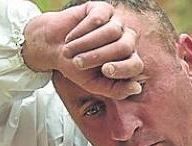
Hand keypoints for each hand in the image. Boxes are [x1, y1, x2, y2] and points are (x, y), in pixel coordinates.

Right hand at [23, 2, 143, 98]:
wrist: (54, 47)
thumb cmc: (76, 67)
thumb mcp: (94, 84)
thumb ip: (115, 90)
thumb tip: (137, 88)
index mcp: (127, 60)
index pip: (136, 65)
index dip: (122, 69)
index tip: (104, 70)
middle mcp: (126, 39)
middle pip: (123, 47)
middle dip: (98, 56)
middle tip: (77, 63)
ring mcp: (116, 22)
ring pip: (111, 31)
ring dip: (86, 44)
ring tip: (69, 51)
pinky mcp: (103, 9)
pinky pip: (98, 19)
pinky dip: (81, 31)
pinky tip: (70, 38)